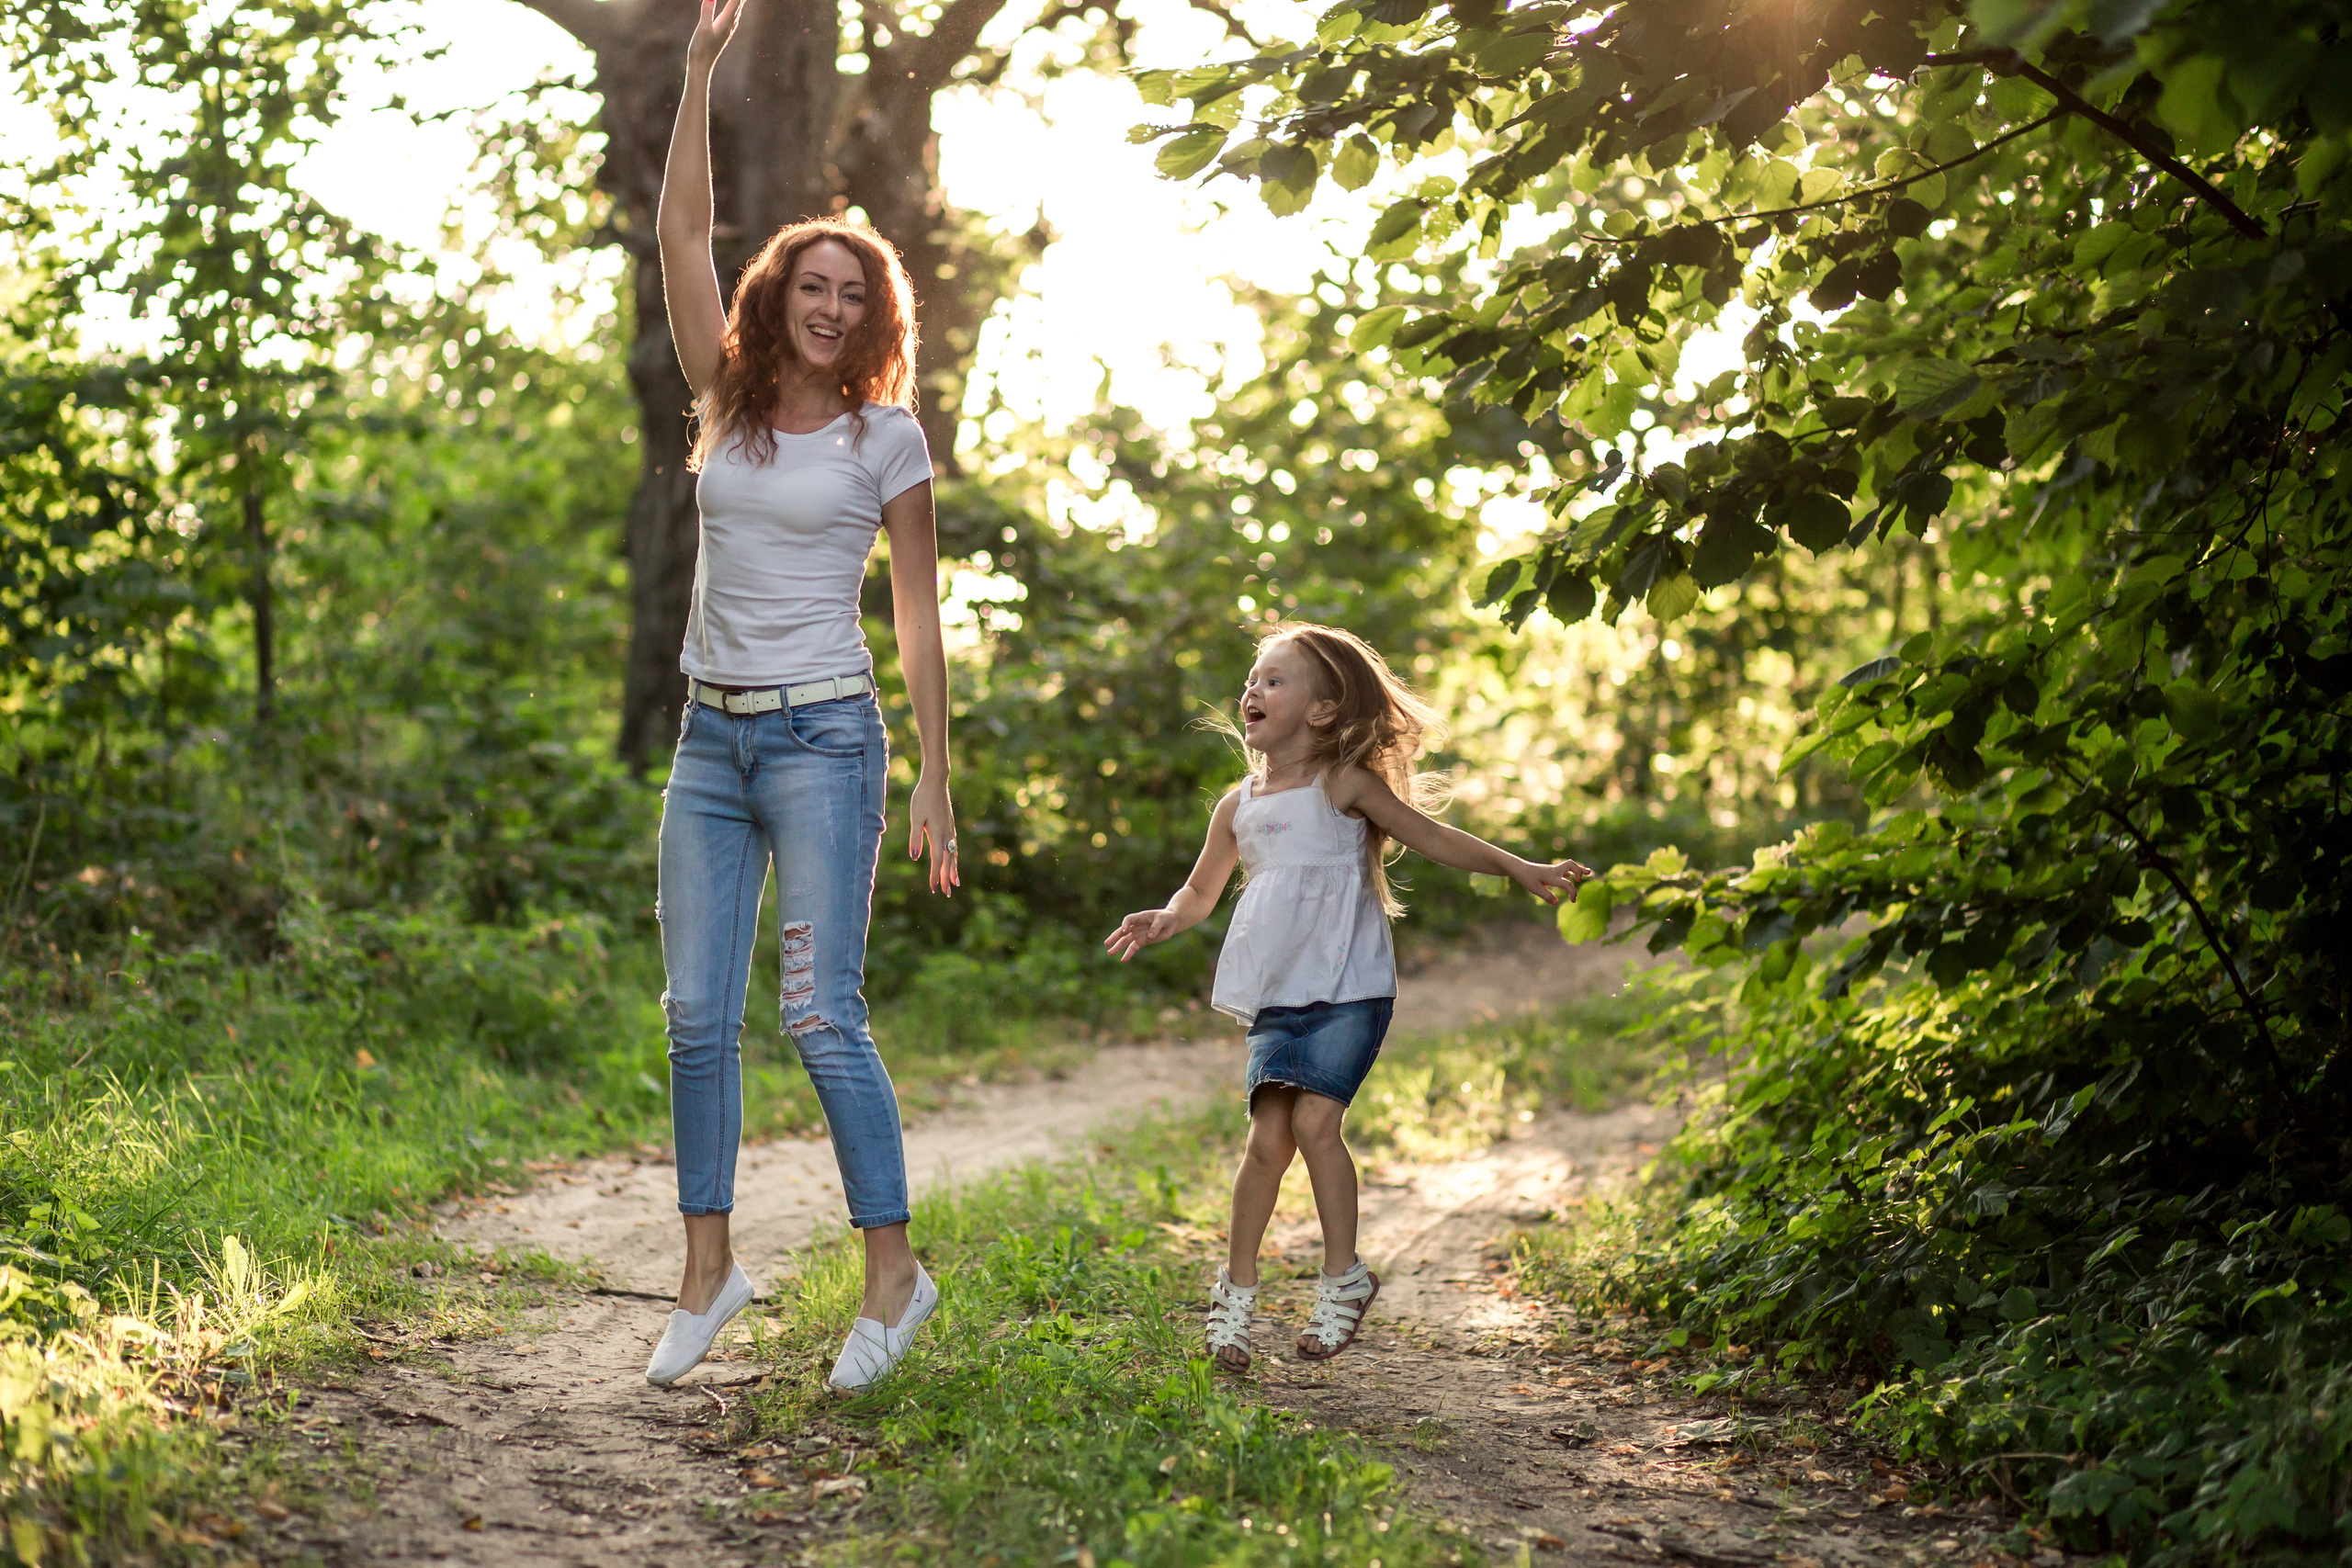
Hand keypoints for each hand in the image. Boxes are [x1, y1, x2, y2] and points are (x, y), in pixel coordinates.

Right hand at [688, 0, 745, 67]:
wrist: (701, 67)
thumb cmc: (701, 48)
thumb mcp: (702, 28)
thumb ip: (707, 11)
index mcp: (726, 22)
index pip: (736, 2)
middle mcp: (729, 26)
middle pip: (739, 6)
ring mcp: (727, 31)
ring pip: (737, 13)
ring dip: (739, 3)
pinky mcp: (723, 35)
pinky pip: (732, 19)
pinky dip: (735, 11)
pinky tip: (734, 14)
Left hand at [908, 772, 958, 896]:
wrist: (936, 782)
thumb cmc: (922, 798)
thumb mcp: (916, 818)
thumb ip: (915, 838)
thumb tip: (915, 857)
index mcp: (937, 834)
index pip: (937, 860)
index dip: (935, 876)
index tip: (933, 889)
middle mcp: (946, 834)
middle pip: (948, 861)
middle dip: (947, 878)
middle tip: (948, 893)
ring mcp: (950, 830)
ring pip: (953, 854)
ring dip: (953, 869)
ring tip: (955, 882)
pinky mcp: (950, 825)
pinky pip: (954, 846)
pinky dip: (954, 857)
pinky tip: (953, 860)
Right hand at [1103, 909, 1179, 961]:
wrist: (1171, 922)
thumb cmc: (1166, 917)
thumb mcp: (1162, 919)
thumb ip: (1156, 926)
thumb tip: (1150, 936)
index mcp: (1140, 917)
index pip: (1129, 919)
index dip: (1125, 924)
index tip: (1125, 930)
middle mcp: (1136, 926)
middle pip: (1122, 931)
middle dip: (1114, 937)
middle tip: (1106, 944)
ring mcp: (1138, 934)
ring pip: (1125, 941)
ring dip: (1118, 947)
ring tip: (1110, 953)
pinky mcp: (1142, 941)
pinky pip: (1133, 947)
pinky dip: (1128, 953)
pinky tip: (1123, 960)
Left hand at [1511, 856, 1596, 905]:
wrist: (1519, 868)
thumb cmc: (1526, 878)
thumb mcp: (1535, 889)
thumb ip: (1547, 896)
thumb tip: (1557, 902)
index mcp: (1552, 877)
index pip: (1567, 884)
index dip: (1573, 893)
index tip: (1573, 901)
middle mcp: (1555, 871)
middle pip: (1571, 865)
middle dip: (1579, 871)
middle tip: (1579, 881)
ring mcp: (1553, 869)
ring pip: (1569, 865)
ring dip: (1579, 869)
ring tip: (1588, 872)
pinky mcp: (1551, 870)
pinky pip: (1564, 869)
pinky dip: (1571, 871)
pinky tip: (1572, 875)